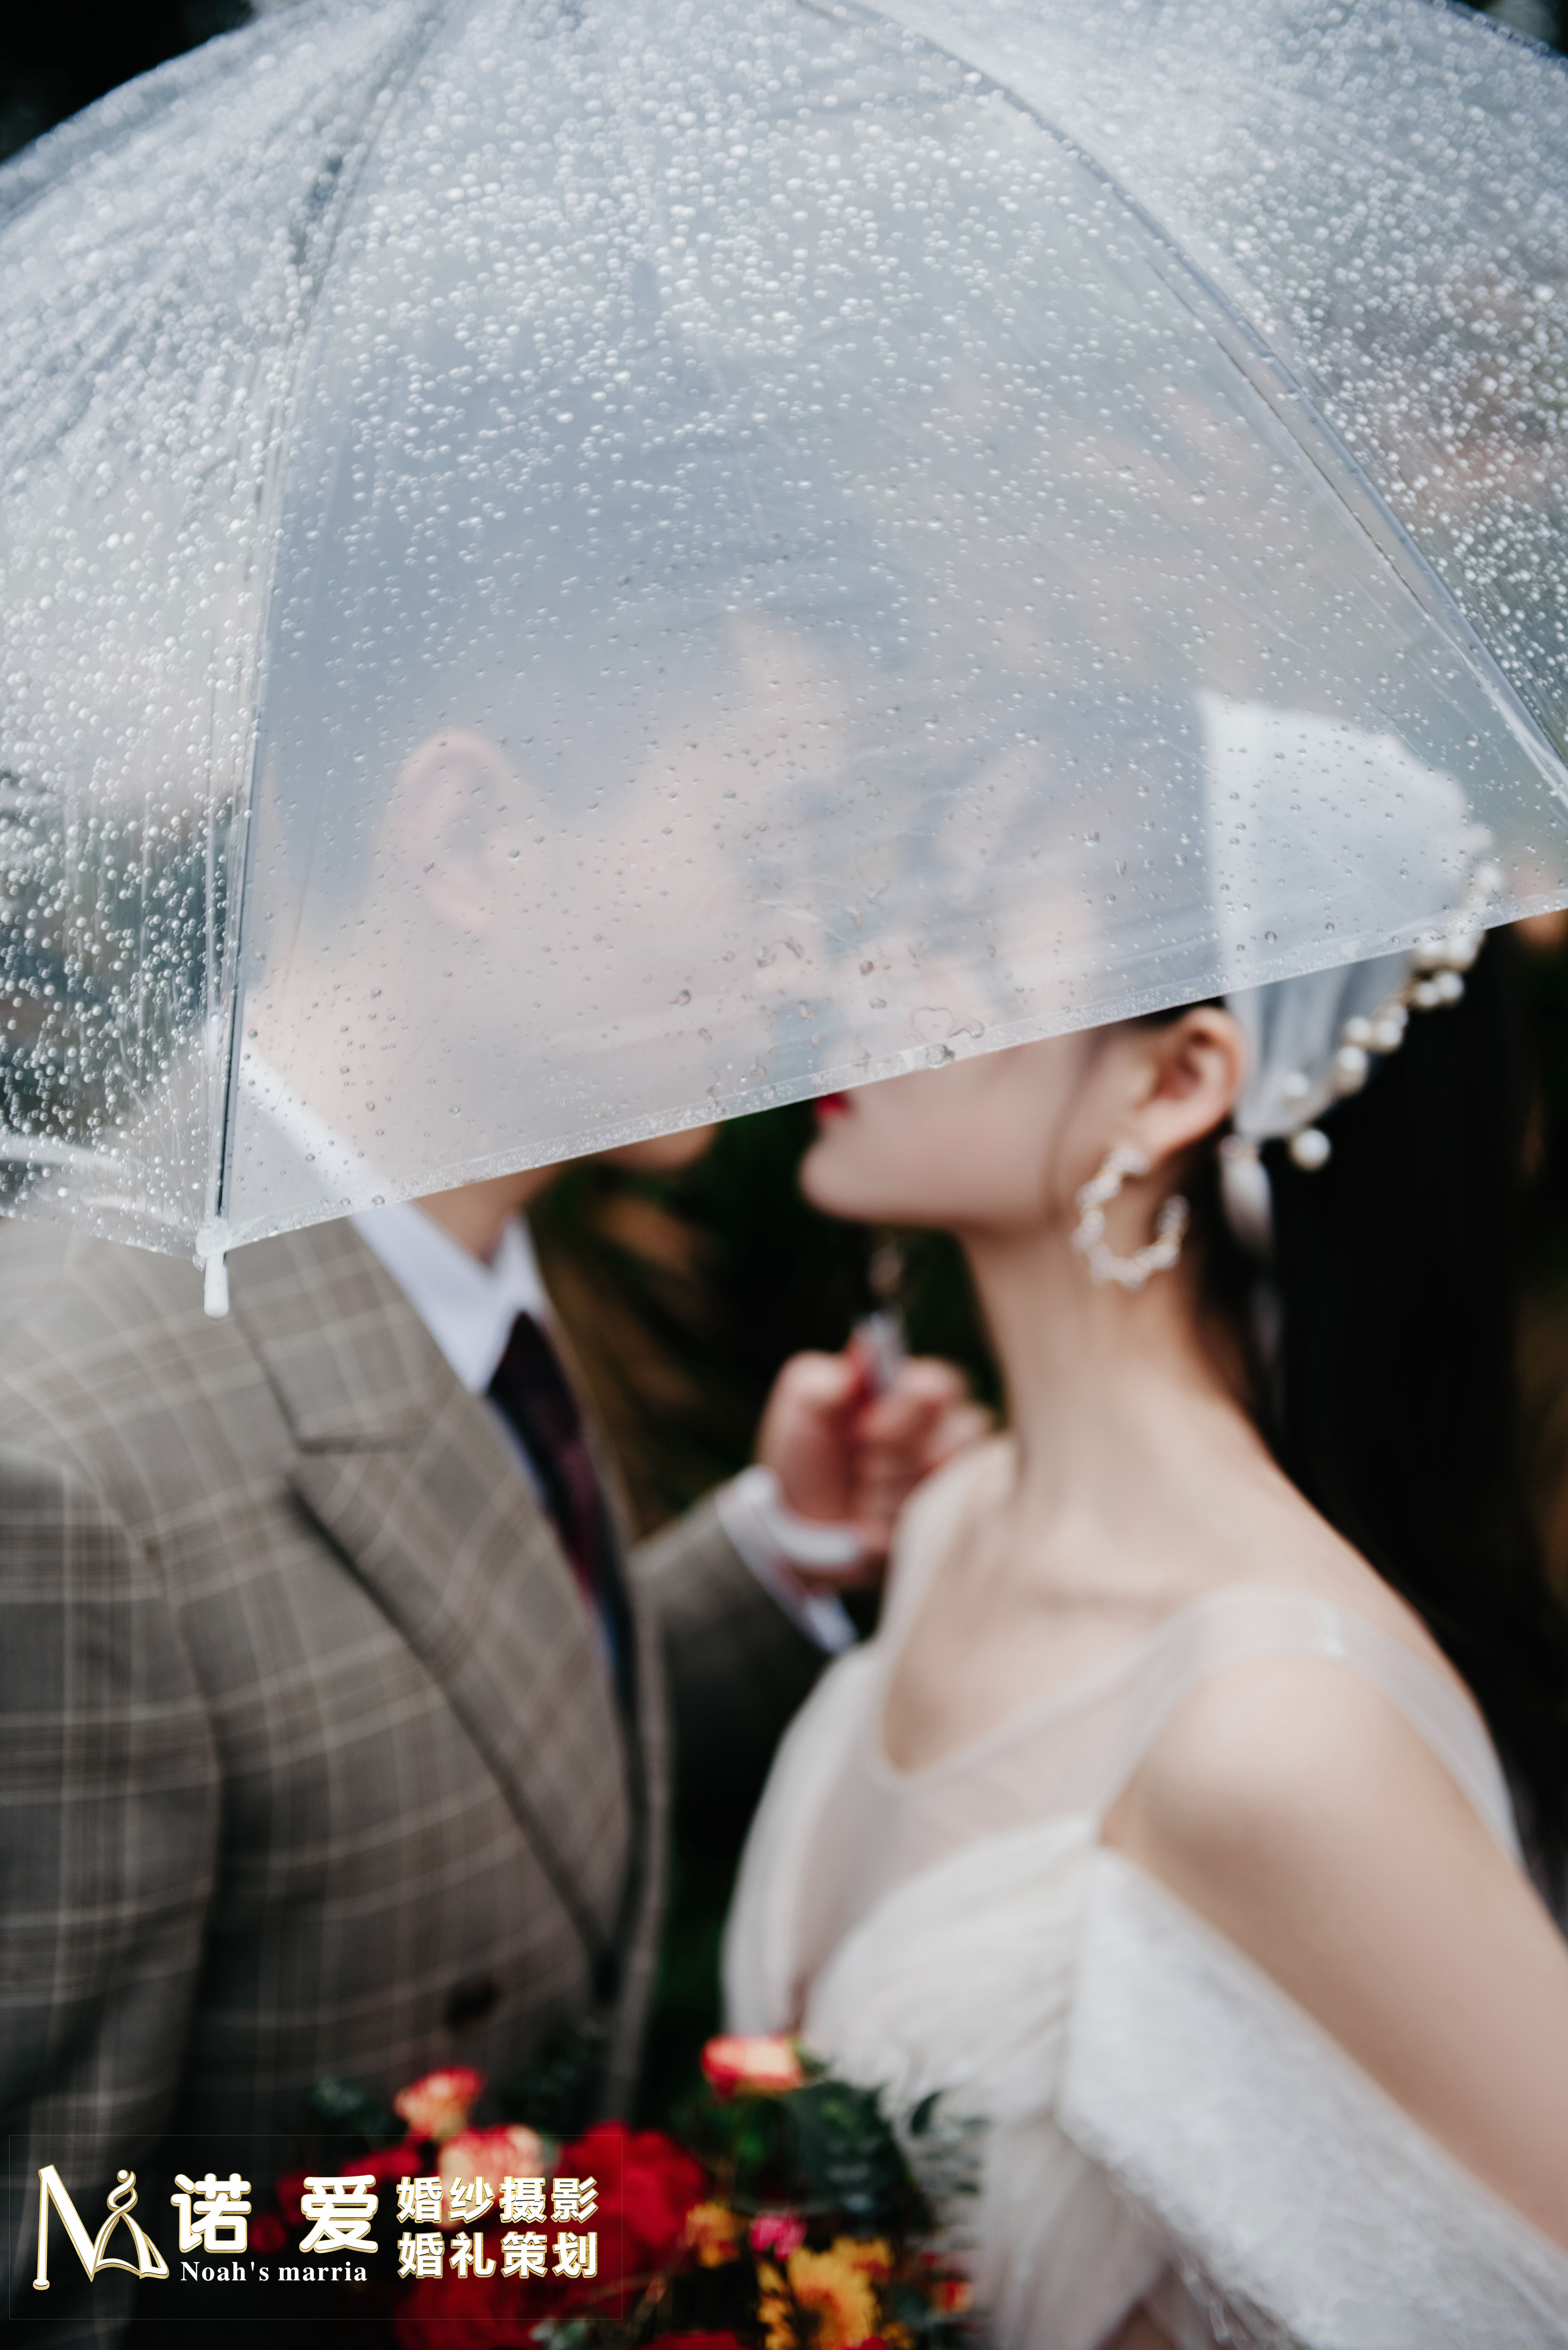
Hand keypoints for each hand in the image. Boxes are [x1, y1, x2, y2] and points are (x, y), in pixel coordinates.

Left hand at [755, 1343, 989, 1587]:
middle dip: (893, 1454)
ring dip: (885, 1488)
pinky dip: (886, 1518)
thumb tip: (865, 1343)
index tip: (863, 1428)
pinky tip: (867, 1519)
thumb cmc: (804, 1452)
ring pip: (941, 1479)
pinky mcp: (944, 1520)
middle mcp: (944, 1430)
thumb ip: (833, 1376)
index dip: (905, 1410)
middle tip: (858, 1462)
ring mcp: (949, 1477)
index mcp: (913, 1392)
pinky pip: (931, 1518)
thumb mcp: (803, 1404)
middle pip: (957, 1433)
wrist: (797, 1522)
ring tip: (859, 1490)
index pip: (943, 1385)